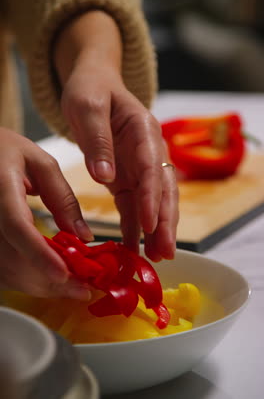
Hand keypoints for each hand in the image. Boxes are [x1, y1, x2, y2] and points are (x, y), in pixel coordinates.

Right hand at [0, 128, 91, 298]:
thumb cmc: (5, 151)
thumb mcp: (41, 163)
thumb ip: (62, 198)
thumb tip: (83, 235)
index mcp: (1, 187)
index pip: (17, 227)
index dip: (40, 255)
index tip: (65, 274)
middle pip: (12, 258)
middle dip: (49, 280)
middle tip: (81, 288)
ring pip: (5, 271)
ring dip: (39, 285)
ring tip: (70, 286)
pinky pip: (0, 270)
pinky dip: (24, 279)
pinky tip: (45, 277)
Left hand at [55, 11, 178, 260]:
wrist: (94, 84)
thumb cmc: (90, 90)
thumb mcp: (87, 107)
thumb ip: (97, 140)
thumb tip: (105, 177)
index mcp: (143, 128)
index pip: (152, 165)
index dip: (152, 196)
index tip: (150, 223)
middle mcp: (149, 149)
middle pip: (163, 188)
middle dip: (165, 221)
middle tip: (165, 252)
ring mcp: (141, 165)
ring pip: (154, 201)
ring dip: (156, 229)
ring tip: (157, 258)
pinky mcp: (128, 176)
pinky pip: (135, 204)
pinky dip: (136, 225)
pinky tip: (135, 247)